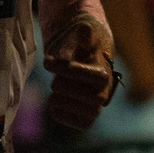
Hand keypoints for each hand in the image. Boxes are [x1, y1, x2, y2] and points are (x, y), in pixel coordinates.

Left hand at [44, 12, 115, 130]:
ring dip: (66, 102)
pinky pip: (79, 123)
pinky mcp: (85, 118)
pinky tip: (54, 102)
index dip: (69, 70)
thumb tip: (85, 29)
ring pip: (88, 114)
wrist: (79, 62)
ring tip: (54, 91)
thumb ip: (84, 37)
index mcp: (105, 73)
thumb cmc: (78, 49)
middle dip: (68, 88)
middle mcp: (104, 93)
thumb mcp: (80, 39)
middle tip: (53, 81)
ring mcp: (95, 107)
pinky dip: (63, 114)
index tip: (48, 62)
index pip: (94, 77)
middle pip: (94, 99)